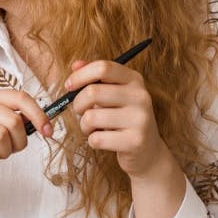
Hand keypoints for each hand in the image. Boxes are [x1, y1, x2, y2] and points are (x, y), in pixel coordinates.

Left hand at [65, 59, 173, 178]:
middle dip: (78, 104)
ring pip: (91, 117)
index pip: (103, 67)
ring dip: (85, 126)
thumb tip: (75, 64)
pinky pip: (96, 139)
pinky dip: (93, 141)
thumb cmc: (122, 120)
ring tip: (95, 128)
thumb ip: (95, 79)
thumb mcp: (113, 95)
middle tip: (80, 112)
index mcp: (134, 80)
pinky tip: (105, 141)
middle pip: (92, 92)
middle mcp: (141, 96)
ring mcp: (140, 119)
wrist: (148, 152)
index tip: (69, 86)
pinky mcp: (135, 141)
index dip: (80, 76)